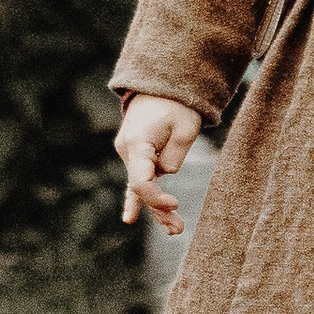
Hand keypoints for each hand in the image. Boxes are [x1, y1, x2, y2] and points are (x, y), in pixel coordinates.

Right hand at [116, 94, 202, 235]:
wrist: (161, 83)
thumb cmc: (177, 104)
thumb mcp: (185, 130)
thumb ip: (174, 158)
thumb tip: (165, 174)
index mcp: (137, 143)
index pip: (140, 181)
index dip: (156, 197)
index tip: (175, 203)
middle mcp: (127, 150)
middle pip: (141, 189)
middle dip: (160, 210)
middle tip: (179, 229)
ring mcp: (129, 153)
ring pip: (141, 187)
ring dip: (157, 208)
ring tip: (176, 230)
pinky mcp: (136, 155)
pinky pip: (138, 180)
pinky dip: (139, 198)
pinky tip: (129, 218)